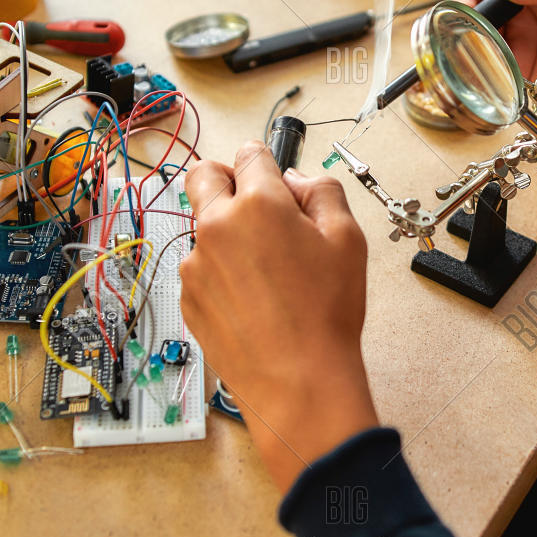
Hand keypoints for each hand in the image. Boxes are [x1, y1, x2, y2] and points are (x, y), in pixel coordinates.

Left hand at [181, 141, 377, 493]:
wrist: (298, 382)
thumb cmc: (326, 314)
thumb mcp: (348, 239)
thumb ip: (323, 192)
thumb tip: (297, 181)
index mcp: (258, 203)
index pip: (250, 154)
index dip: (266, 163)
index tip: (273, 177)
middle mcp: (216, 226)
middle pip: (203, 175)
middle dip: (226, 179)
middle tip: (253, 204)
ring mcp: (196, 263)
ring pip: (203, 228)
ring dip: (227, 234)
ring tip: (267, 273)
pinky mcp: (188, 297)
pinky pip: (200, 269)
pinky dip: (221, 273)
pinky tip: (253, 300)